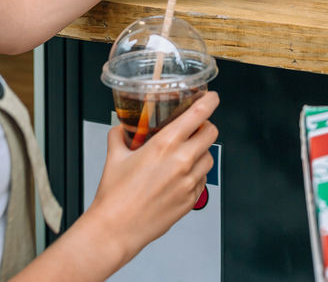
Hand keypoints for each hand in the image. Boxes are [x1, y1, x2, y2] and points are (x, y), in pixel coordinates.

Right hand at [84, 92, 219, 266]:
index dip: (209, 102)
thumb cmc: (115, 197)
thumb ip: (120, 137)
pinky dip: (196, 174)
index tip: (212, 97)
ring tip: (185, 154)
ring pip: (209, 157)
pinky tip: (180, 177)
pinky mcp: (191, 200)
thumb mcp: (115, 158)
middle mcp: (182, 161)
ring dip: (201, 152)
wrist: (116, 229)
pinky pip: (203, 180)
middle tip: (196, 128)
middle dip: (206, 126)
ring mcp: (189, 182)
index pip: (198, 114)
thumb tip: (121, 129)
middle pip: (211, 133)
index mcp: (165, 145)